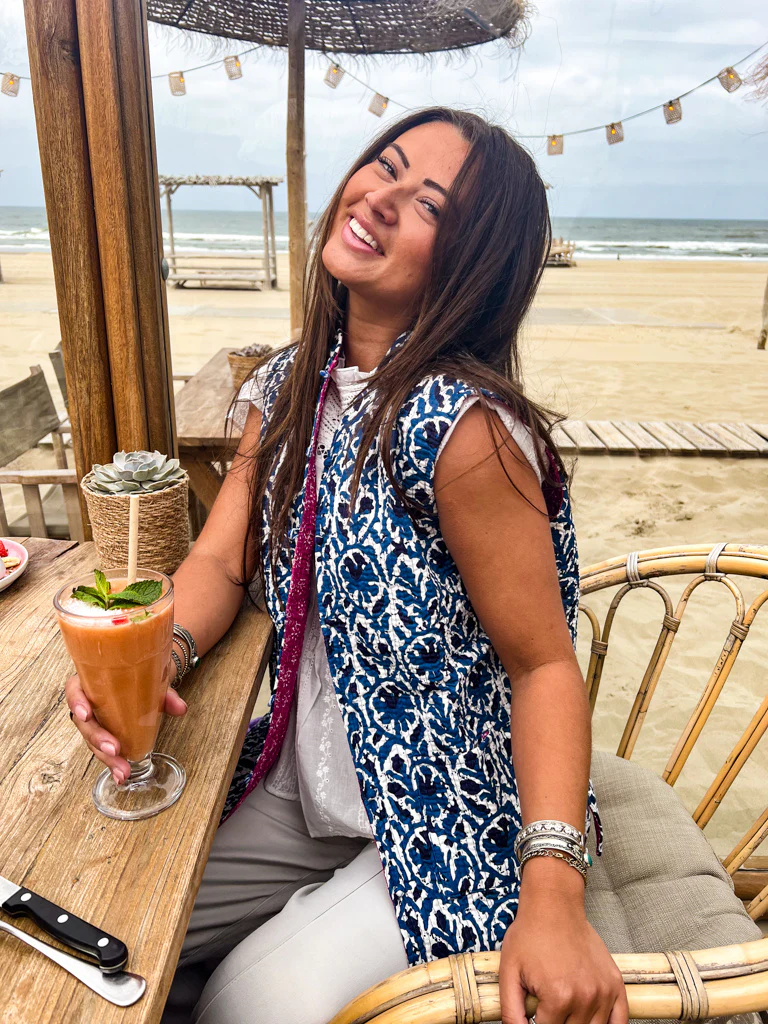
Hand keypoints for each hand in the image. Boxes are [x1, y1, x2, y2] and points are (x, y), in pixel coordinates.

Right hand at [65, 660, 187, 784]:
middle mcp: (90, 701)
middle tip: (114, 750)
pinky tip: (121, 775)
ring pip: (92, 741)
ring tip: (123, 771)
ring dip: (106, 757)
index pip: (75, 689)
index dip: (77, 702)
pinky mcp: (107, 734)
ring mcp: (97, 719)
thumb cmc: (144, 673)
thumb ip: (166, 693)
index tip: (86, 715)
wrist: (152, 677)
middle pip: (84, 723)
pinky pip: (104, 749)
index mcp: (93, 680)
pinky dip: (113, 763)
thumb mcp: (156, 677)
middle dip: (97, 739)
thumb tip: (180, 708)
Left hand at [499, 868, 627, 1023]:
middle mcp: (585, 997)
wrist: (554, 905)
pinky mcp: (615, 984)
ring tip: (566, 1008)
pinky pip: (620, 1021)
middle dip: (556, 1023)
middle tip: (550, 1006)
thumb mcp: (509, 972)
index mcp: (558, 997)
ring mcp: (604, 991)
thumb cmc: (530, 935)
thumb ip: (511, 1012)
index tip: (536, 1015)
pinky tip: (593, 1020)